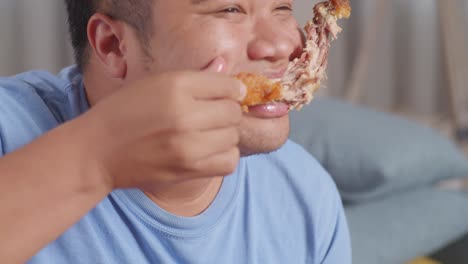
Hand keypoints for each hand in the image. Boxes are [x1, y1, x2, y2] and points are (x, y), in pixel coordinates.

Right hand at [80, 58, 245, 189]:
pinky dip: (224, 156)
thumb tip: (226, 66)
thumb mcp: (154, 83)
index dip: (231, 89)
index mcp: (176, 86)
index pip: (228, 85)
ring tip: (208, 134)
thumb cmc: (123, 112)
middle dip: (227, 111)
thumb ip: (195, 76)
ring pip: (234, 137)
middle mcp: (184, 114)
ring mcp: (188, 145)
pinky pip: (229, 162)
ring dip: (225, 135)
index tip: (225, 94)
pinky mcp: (188, 170)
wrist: (96, 151)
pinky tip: (210, 151)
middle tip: (213, 115)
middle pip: (234, 112)